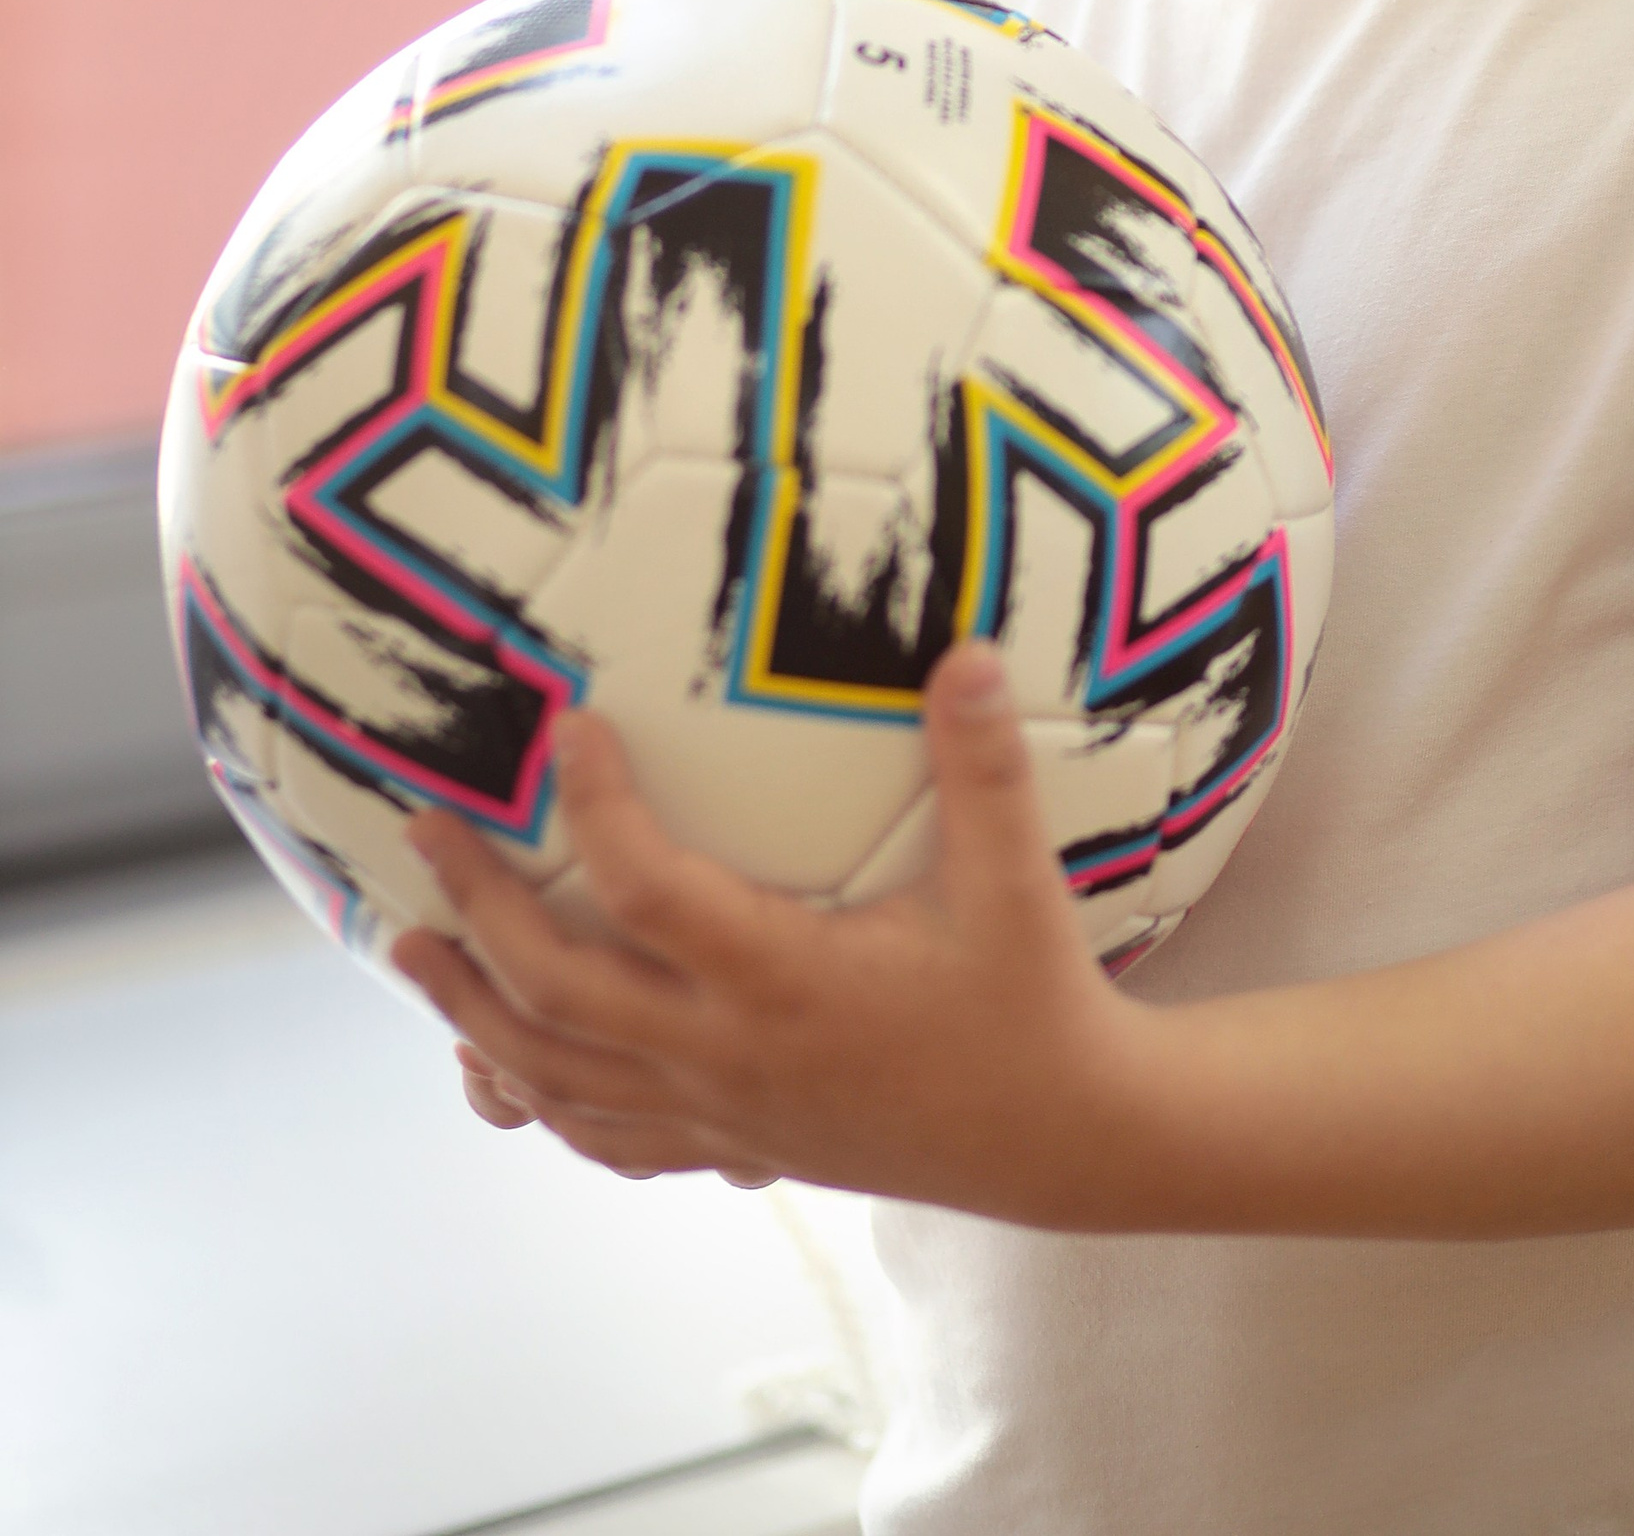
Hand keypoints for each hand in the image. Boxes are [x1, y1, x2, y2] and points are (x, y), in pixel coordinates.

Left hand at [390, 643, 1156, 1217]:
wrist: (1057, 1141)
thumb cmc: (1031, 1002)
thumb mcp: (1017, 882)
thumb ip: (984, 765)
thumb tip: (968, 649)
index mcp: (786, 981)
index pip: (653, 894)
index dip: (599, 812)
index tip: (566, 730)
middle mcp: (730, 1055)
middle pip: (561, 993)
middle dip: (481, 911)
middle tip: (425, 832)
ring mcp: (720, 1114)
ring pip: (558, 1077)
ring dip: (472, 1014)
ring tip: (410, 951)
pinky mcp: (730, 1149)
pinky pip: (605, 1137)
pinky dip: (539, 1100)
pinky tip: (495, 1071)